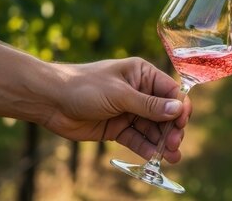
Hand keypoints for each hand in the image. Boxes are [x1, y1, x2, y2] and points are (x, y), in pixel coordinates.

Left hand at [44, 57, 191, 162]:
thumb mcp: (120, 94)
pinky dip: (147, 148)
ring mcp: (129, 111)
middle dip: (171, 128)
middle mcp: (139, 92)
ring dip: (162, 142)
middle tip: (174, 143)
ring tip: (171, 157)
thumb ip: (149, 105)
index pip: (170, 91)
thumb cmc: (84, 86)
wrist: (50, 101)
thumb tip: (178, 110)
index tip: (182, 123)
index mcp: (142, 74)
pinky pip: (137, 139)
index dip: (179, 107)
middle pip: (164, 113)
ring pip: (153, 129)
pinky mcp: (118, 128)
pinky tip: (155, 157)